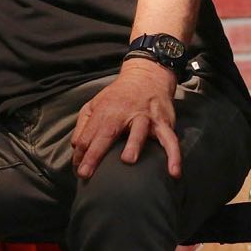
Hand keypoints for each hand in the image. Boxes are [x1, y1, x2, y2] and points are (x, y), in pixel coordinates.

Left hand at [71, 58, 179, 179]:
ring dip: (134, 144)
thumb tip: (76, 147)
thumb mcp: (96, 104)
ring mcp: (145, 118)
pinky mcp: (164, 123)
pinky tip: (174, 172)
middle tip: (85, 172)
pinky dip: (174, 155)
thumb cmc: (118, 97)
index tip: (77, 169)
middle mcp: (124, 113)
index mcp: (105, 110)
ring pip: (140, 131)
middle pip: (107, 133)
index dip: (82, 152)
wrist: (147, 77)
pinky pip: (171, 140)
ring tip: (128, 161)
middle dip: (95, 153)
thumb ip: (85, 125)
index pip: (89, 133)